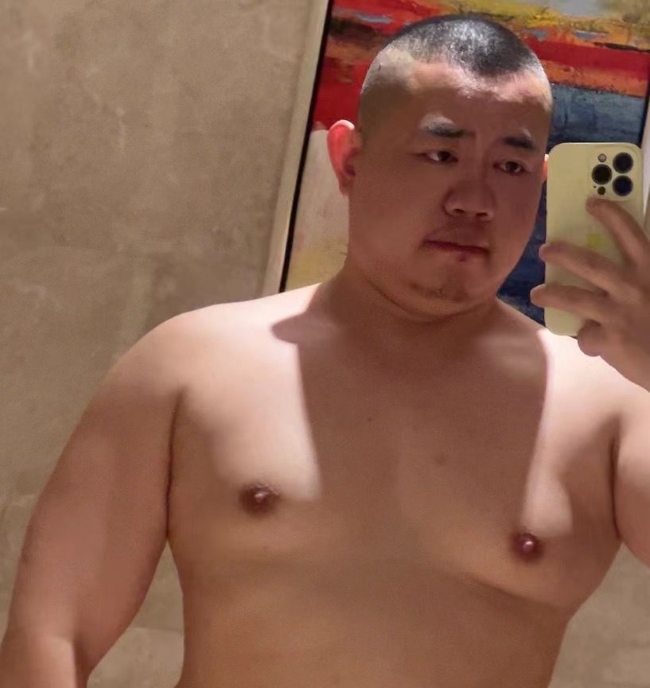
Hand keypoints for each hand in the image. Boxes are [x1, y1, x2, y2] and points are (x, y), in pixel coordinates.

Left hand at [530, 198, 649, 389]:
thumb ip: (641, 277)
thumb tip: (614, 272)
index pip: (631, 233)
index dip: (611, 214)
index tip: (591, 202)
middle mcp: (634, 287)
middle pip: (590, 263)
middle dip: (562, 254)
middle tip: (545, 249)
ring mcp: (620, 313)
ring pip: (573, 297)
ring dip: (550, 294)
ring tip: (537, 293)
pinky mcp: (610, 339)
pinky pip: (585, 336)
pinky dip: (586, 340)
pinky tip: (592, 343)